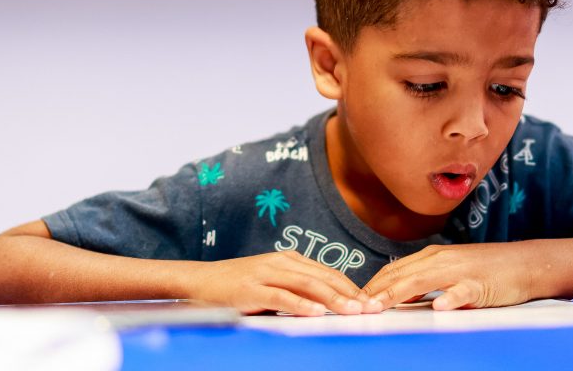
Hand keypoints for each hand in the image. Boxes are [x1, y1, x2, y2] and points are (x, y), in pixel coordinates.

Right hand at [188, 251, 367, 315]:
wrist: (200, 280)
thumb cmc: (238, 285)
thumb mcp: (272, 282)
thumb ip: (296, 288)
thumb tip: (327, 303)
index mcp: (290, 260)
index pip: (328, 273)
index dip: (351, 287)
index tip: (370, 301)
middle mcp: (282, 262)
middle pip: (323, 277)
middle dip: (350, 293)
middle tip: (371, 307)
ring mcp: (266, 273)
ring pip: (307, 285)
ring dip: (333, 298)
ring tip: (352, 310)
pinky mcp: (251, 289)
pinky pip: (280, 296)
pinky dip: (300, 304)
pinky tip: (316, 313)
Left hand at [362, 243, 532, 310]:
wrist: (524, 264)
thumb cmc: (486, 271)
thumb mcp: (450, 273)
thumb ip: (426, 282)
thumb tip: (399, 296)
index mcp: (431, 257)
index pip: (394, 270)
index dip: (372, 285)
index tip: (353, 300)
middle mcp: (441, 259)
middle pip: (402, 274)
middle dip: (377, 291)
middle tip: (356, 307)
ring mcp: (460, 270)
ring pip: (424, 280)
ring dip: (398, 293)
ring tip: (380, 306)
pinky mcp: (481, 284)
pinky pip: (463, 291)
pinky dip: (451, 298)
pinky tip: (439, 306)